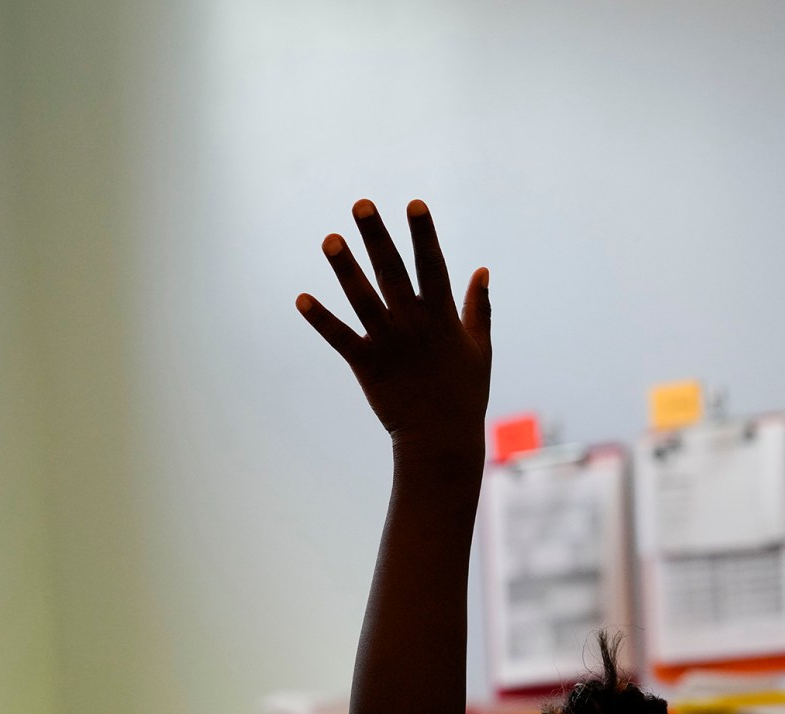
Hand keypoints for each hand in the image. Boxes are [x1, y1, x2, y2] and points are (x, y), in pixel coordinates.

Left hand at [297, 199, 491, 456]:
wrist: (441, 439)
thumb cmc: (464, 393)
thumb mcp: (479, 347)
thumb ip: (479, 307)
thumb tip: (482, 270)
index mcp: (442, 316)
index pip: (432, 265)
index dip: (423, 234)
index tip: (414, 203)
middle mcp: (414, 323)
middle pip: (393, 271)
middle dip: (377, 236)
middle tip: (361, 204)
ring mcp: (389, 343)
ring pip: (363, 298)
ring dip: (345, 268)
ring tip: (329, 238)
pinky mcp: (367, 364)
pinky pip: (340, 337)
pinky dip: (321, 319)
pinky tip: (301, 298)